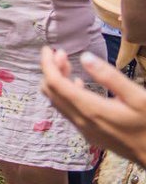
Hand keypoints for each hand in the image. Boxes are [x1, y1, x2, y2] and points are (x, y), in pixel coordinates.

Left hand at [40, 46, 145, 164]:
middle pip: (52, 92)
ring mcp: (84, 130)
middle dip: (51, 70)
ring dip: (57, 82)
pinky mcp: (89, 134)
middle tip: (61, 54)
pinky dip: (65, 94)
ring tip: (68, 64)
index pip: (55, 83)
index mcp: (90, 109)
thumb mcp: (138, 97)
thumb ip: (110, 77)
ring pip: (57, 102)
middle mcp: (81, 121)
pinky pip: (68, 111)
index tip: (48, 49)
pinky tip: (78, 84)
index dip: (47, 64)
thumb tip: (85, 57)